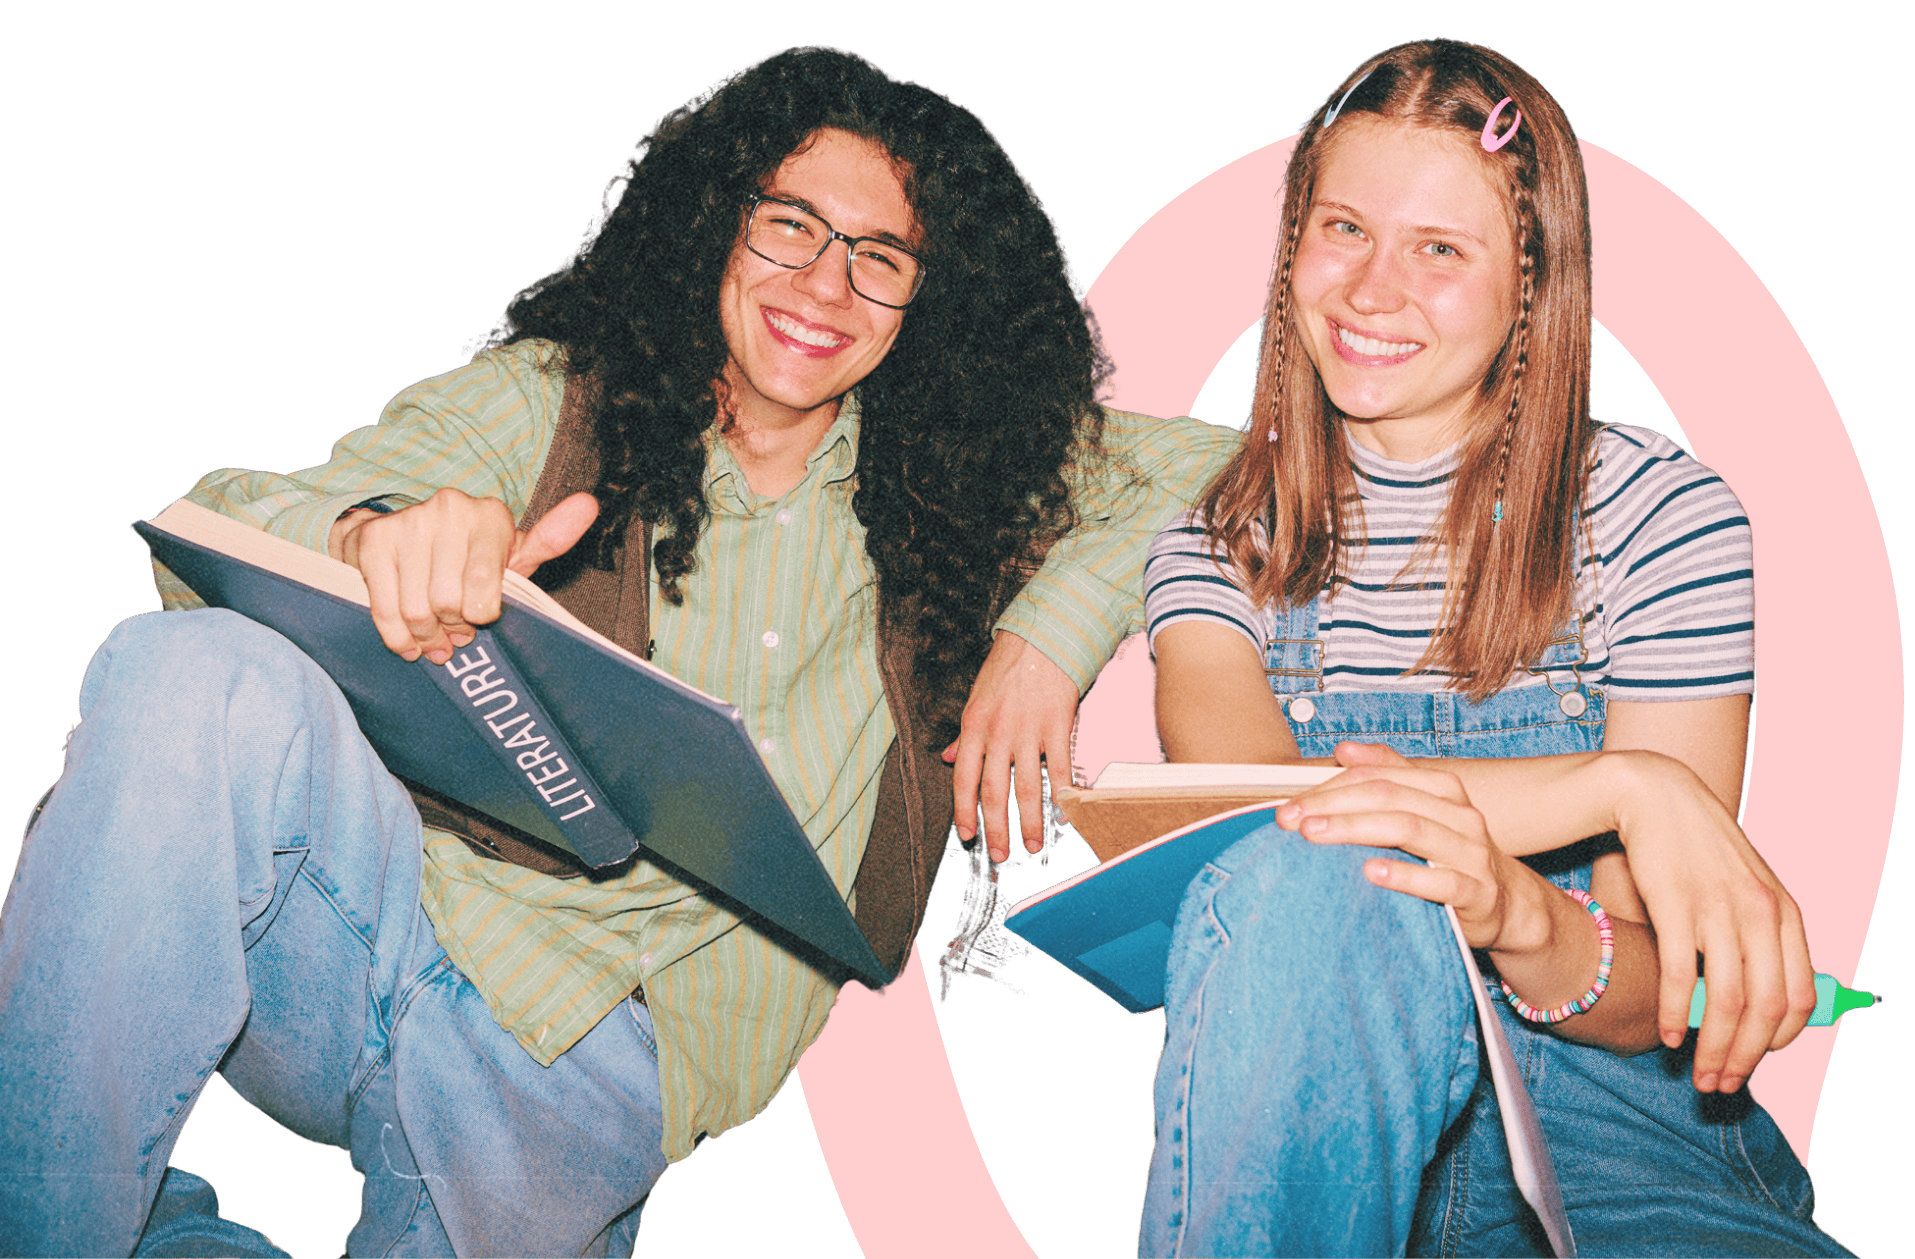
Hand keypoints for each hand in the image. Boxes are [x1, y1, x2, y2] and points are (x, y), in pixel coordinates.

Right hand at [331, 488, 598, 663]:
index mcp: (491, 515)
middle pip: (451, 604)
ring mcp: (408, 522)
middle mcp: (451, 509)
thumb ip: (550, 539)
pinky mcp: (373, 541)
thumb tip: (589, 503)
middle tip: (454, 629)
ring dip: (425, 635)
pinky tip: (407, 640)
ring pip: (418, 611)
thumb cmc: (466, 557)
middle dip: (452, 628)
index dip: (480, 616)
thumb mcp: (510, 553)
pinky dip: (397, 636)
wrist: (398, 538)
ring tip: (433, 634)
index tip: (480, 617)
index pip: (487, 590)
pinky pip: (386, 610)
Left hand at [943, 631, 1079, 863]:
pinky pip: (1061, 769)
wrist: (1042, 635)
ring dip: (1030, 822)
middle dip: (995, 829)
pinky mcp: (1059, 725)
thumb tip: (949, 758)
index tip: (967, 834)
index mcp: (974, 726)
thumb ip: (964, 734)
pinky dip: (1064, 795)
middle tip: (999, 853)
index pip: (964, 779)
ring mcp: (1029, 731)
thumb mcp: (976, 697)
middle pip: (994, 792)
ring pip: (1027, 788)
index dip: (964, 811)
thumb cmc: (1009, 665)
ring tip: (1033, 844)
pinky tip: (1065, 814)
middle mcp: (998, 733)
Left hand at [1273, 742, 1538, 951]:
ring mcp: (1471, 853)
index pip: (1380, 777)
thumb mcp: (1424, 810)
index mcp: (1443, 790)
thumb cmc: (1452, 854)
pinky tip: (1371, 872)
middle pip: (1389, 797)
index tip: (1290, 803)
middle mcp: (1460, 815)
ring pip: (1410, 830)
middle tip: (1290, 820)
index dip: (1331, 786)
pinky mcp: (1477, 892)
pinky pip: (1441, 881)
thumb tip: (1343, 750)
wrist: (1504, 903)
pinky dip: (1404, 875)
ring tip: (1315, 835)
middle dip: (1333, 805)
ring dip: (1356, 830)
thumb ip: (1388, 776)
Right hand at [1603, 751, 1816, 1092]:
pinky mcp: (1675, 905)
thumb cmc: (1699, 850)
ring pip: (1725, 1000)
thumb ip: (1759, 938)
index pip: (1798, 998)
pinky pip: (1680, 974)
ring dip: (1712, 1048)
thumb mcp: (1746, 890)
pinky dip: (1674, 1013)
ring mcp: (1718, 910)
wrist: (1657, 797)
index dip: (1778, 1042)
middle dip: (1744, 1058)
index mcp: (1784, 914)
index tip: (1754, 1061)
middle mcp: (1759, 914)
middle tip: (1723, 1084)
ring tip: (1698, 1072)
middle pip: (1763, 1009)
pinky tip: (1668, 1034)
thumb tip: (1759, 1002)